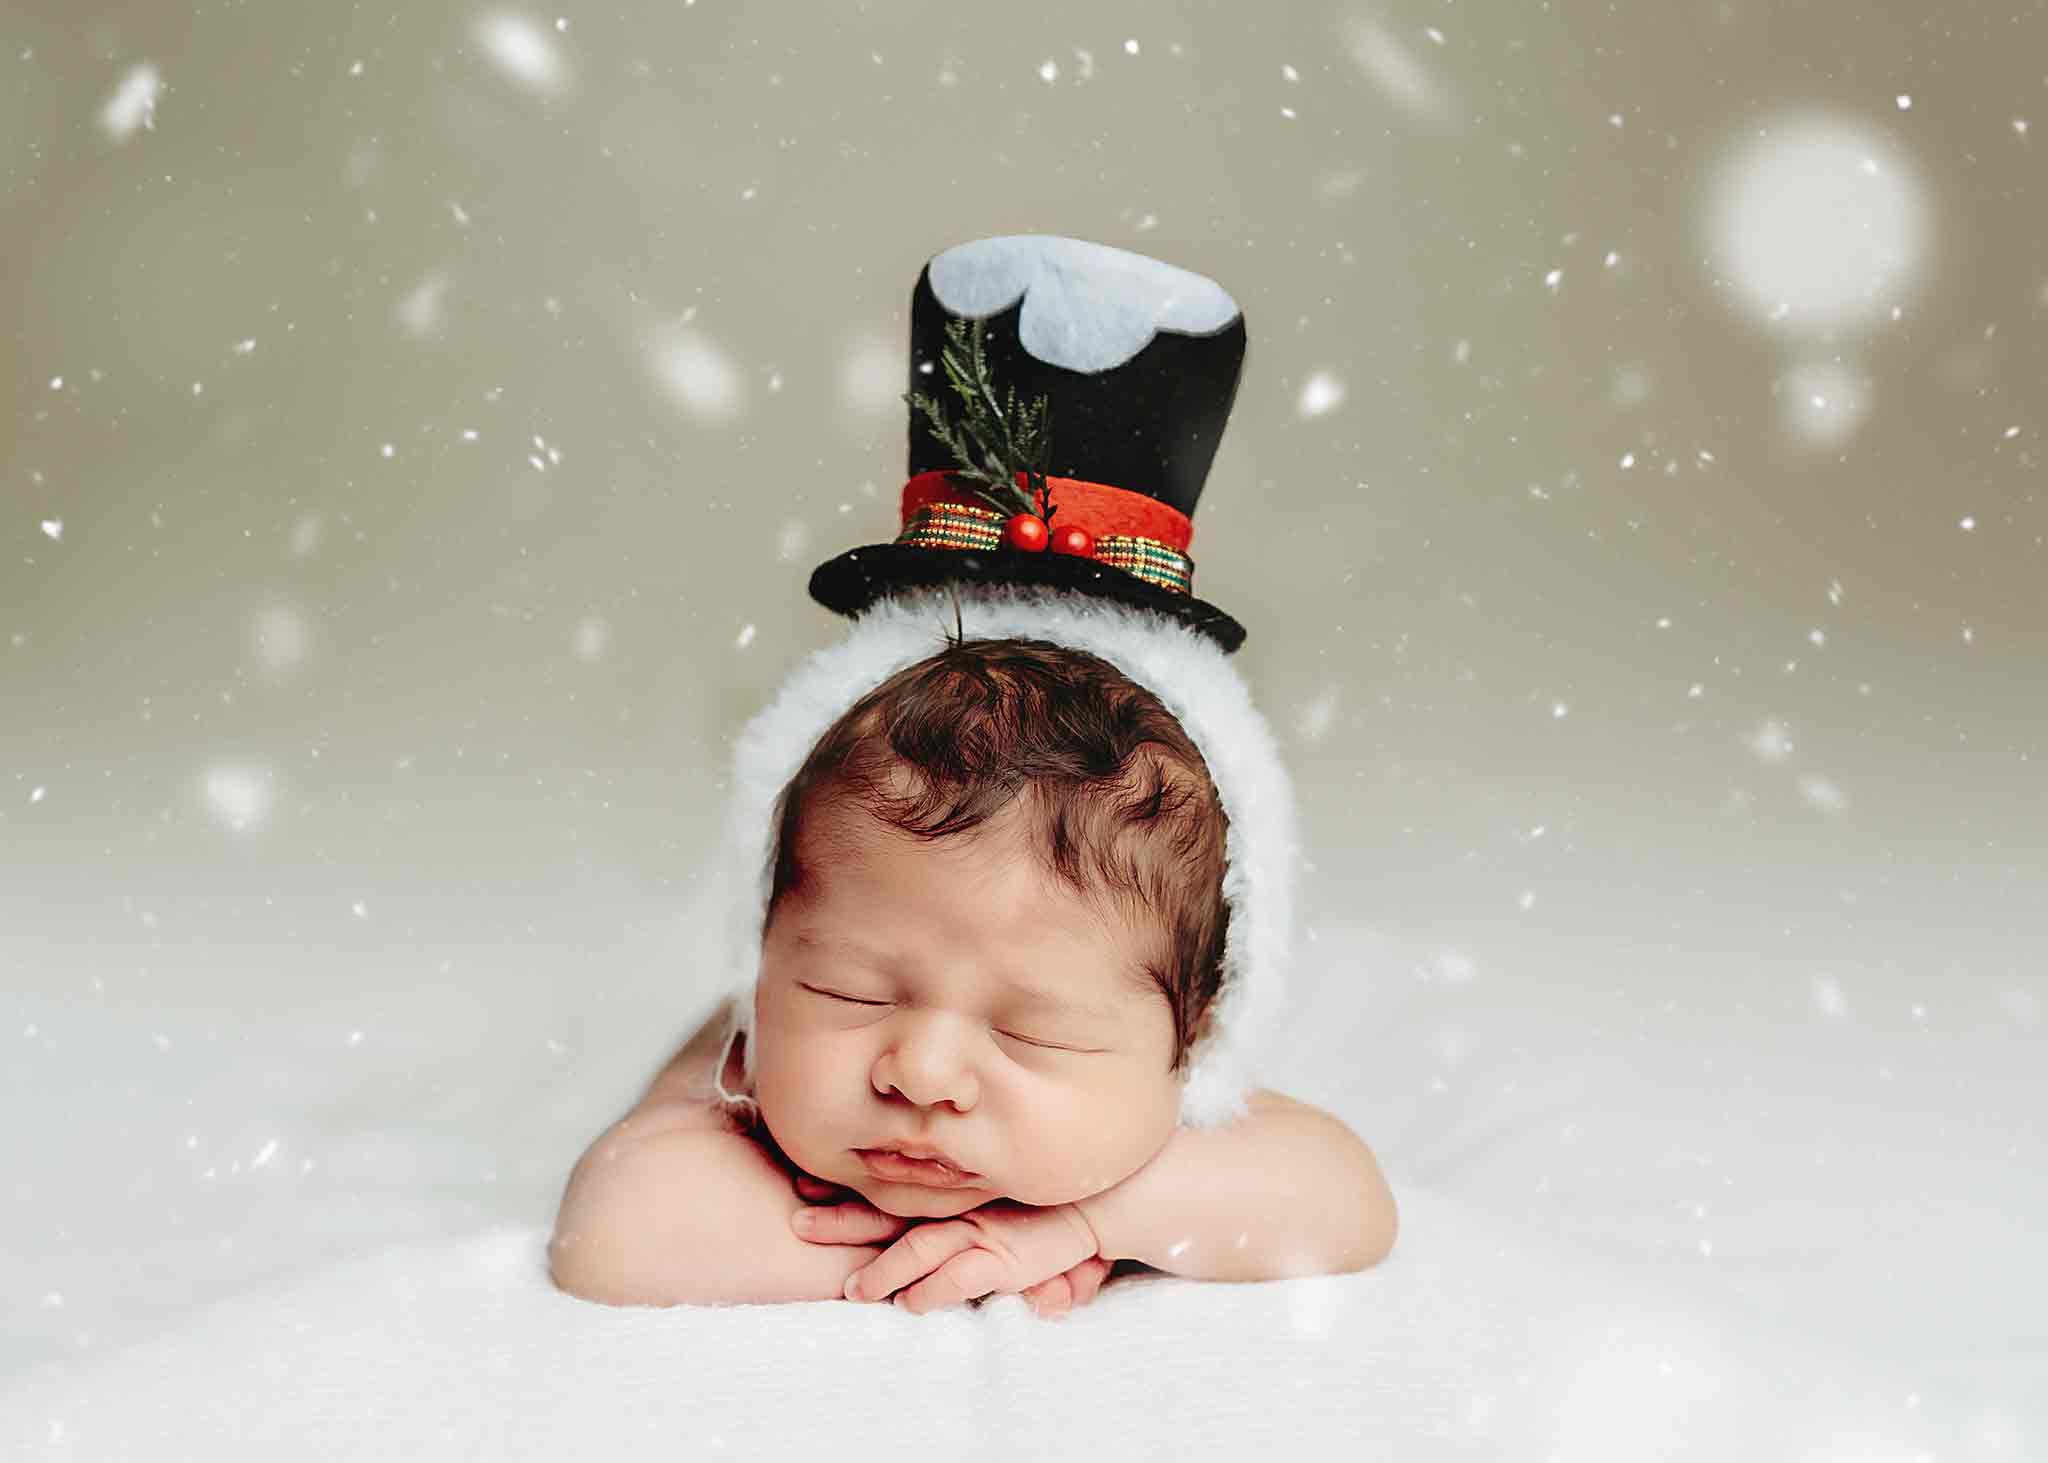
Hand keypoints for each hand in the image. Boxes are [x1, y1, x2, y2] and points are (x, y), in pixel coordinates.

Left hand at [796, 1197, 1101, 1316]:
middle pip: (885, 1215)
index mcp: (941, 1195)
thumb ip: (948, 1214)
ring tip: (852, 1290)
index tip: (799, 1184)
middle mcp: (952, 1209)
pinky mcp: (1002, 1258)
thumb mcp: (985, 1202)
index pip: (883, 1191)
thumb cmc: (1034, 1203)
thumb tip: (900, 1231)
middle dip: (841, 1219)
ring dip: (882, 1271)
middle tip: (798, 1221)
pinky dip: (932, 1291)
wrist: (1090, 1200)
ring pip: (917, 1248)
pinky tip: (910, 1303)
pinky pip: (960, 1277)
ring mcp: (976, 1232)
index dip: (842, 1191)